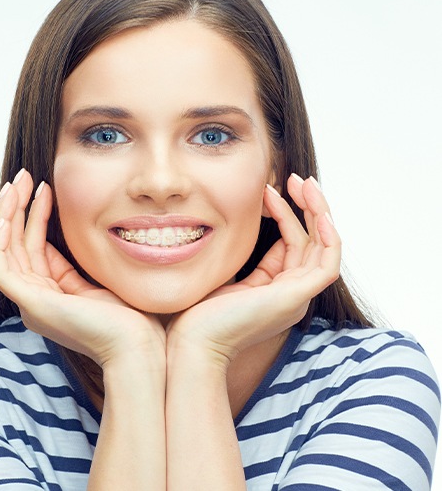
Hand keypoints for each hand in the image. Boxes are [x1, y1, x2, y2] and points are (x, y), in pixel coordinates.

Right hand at [0, 169, 165, 368]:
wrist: (141, 346)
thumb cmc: (133, 319)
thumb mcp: (103, 281)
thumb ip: (84, 265)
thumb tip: (86, 233)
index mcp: (55, 295)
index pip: (36, 249)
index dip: (37, 216)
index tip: (46, 188)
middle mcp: (38, 300)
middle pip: (17, 247)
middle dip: (18, 209)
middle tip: (23, 177)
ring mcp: (32, 304)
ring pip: (5, 253)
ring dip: (7, 216)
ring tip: (16, 184)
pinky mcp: (32, 305)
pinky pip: (1, 268)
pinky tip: (6, 215)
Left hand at [166, 174, 340, 366]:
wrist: (192, 342)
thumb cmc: (199, 314)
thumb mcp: (225, 275)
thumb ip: (241, 256)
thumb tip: (237, 224)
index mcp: (275, 289)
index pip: (293, 244)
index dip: (286, 214)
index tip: (269, 189)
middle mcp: (292, 293)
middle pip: (313, 242)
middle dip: (308, 207)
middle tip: (299, 178)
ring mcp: (297, 296)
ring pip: (323, 247)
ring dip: (318, 212)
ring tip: (305, 183)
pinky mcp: (297, 297)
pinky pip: (328, 263)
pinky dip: (329, 236)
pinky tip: (319, 212)